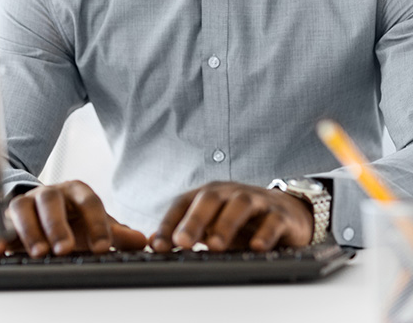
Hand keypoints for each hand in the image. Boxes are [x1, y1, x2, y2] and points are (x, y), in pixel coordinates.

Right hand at [0, 180, 146, 257]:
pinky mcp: (5, 216)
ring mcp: (25, 202)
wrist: (41, 208)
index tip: (103, 247)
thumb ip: (116, 233)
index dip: (97, 223)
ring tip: (38, 252)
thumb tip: (143, 240)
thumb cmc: (72, 219)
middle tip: (64, 249)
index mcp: (75, 192)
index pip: (89, 201)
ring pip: (23, 207)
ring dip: (29, 230)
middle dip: (57, 225)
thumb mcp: (94, 224)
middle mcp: (49, 193)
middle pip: (51, 201)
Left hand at [149, 181, 312, 252]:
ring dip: (225, 225)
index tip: (158, 246)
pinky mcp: (280, 214)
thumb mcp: (213, 225)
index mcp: (209, 194)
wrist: (287, 212)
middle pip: (209, 199)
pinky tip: (256, 247)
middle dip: (194, 220)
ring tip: (214, 246)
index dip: (169, 223)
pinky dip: (264, 233)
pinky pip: (272, 221)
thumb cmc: (242, 221)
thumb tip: (153, 242)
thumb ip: (186, 232)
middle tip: (182, 242)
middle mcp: (229, 193)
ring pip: (239, 205)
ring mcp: (256, 201)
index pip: (183, 203)